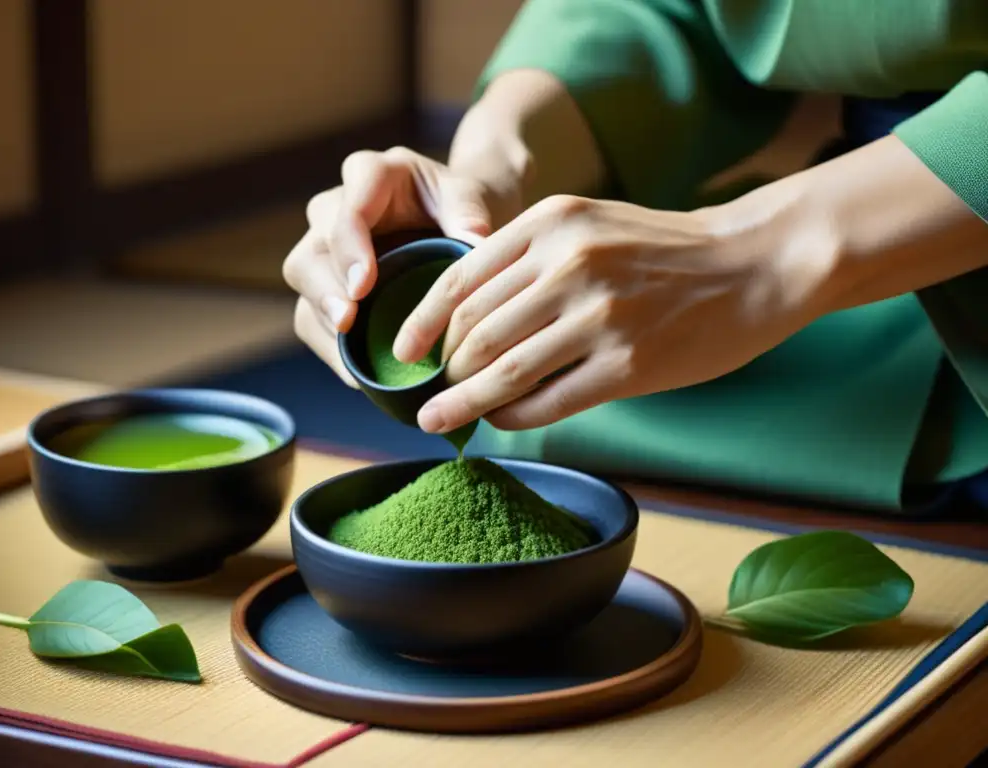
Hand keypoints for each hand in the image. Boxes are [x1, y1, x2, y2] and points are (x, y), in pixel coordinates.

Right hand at [282, 146, 513, 385]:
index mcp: (371, 176)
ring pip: (304, 284)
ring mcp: (323, 248)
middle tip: (346, 320)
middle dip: (325, 288)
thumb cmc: (460, 205)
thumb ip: (469, 213)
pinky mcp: (324, 285)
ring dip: (323, 320)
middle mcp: (335, 209)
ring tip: (349, 352)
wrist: (454, 222)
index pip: (348, 208)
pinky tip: (359, 372)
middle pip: (312, 250)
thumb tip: (475, 242)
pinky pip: (311, 316)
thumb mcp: (470, 199)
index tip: (363, 285)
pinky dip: (333, 346)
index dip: (349, 247)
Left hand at [394, 194, 834, 432]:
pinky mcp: (628, 364)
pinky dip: (512, 416)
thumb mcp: (591, 224)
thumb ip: (529, 258)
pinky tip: (499, 421)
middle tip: (432, 391)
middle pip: (474, 332)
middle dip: (444, 369)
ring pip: (502, 371)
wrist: (754, 263)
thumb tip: (466, 321)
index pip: (458, 280)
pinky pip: (547, 401)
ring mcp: (599, 316)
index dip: (419, 323)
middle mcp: (569, 264)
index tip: (402, 351)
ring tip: (441, 417)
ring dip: (463, 401)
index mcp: (552, 223)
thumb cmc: (665, 250)